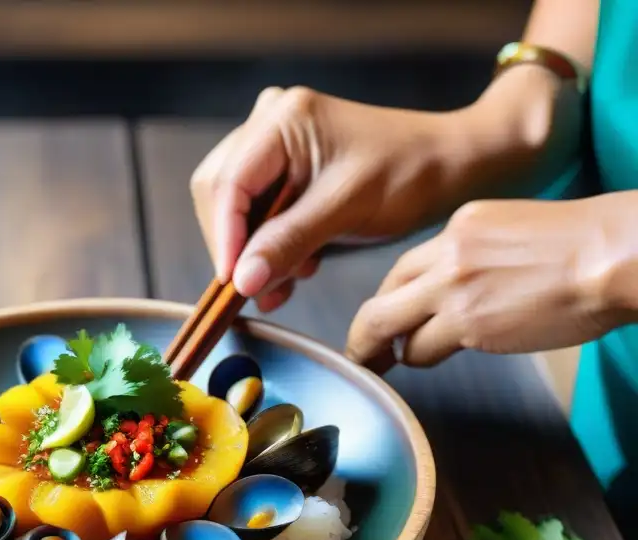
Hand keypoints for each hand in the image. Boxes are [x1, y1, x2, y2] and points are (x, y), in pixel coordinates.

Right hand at [189, 86, 470, 311]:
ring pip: (236, 207)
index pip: (226, 184)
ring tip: (288, 281)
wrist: (450, 165)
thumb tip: (240, 281)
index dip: (224, 238)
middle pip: (221, 194)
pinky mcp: (286, 166)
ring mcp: (275, 143)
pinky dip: (270, 245)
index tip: (233, 283)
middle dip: (239, 246)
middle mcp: (270, 123)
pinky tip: (297, 267)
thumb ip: (287, 243)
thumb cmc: (408, 174)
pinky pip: (258, 209)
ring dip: (255, 251)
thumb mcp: (345, 210)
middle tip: (263, 286)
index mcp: (283, 120)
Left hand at [345, 196, 637, 373]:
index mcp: (458, 228)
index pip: (403, 268)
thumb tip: (454, 285)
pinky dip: (423, 359)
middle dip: (364, 333)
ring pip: (391, 329)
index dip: (390, 298)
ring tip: (400, 363)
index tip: (385, 316)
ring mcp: (452, 289)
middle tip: (360, 353)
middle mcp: (445, 254)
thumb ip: (473, 254)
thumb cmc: (582, 247)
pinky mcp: (467, 323)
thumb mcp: (512, 231)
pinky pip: (423, 351)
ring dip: (397, 351)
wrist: (614, 255)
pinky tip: (436, 360)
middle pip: (379, 300)